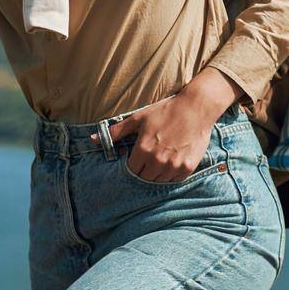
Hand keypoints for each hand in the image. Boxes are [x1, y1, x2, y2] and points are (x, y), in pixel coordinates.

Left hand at [96, 91, 220, 183]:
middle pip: (144, 178)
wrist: (196, 108)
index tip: (136, 160)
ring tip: (161, 160)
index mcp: (143, 149)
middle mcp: (157, 160)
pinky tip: (173, 162)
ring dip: (158, 174)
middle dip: (144, 171)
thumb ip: (116, 132)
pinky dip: (172, 175)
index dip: (132, 166)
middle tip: (149, 160)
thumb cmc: (166, 111)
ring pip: (159, 181)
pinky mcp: (188, 167)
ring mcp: (173, 165)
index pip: (131, 170)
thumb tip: (92, 139)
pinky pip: (175, 180)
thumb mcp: (139, 118)